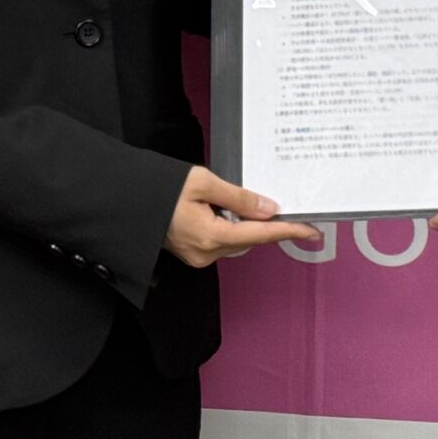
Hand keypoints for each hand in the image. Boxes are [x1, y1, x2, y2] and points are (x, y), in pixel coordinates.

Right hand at [165, 166, 320, 267]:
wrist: (127, 201)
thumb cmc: (159, 187)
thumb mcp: (203, 182)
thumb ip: (239, 197)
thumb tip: (269, 209)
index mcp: (210, 236)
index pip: (260, 234)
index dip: (288, 230)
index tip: (310, 230)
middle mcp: (205, 253)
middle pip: (250, 239)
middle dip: (268, 225)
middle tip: (290, 212)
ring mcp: (198, 256)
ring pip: (237, 242)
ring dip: (248, 226)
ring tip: (250, 205)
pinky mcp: (193, 253)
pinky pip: (223, 242)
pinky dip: (232, 228)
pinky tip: (231, 213)